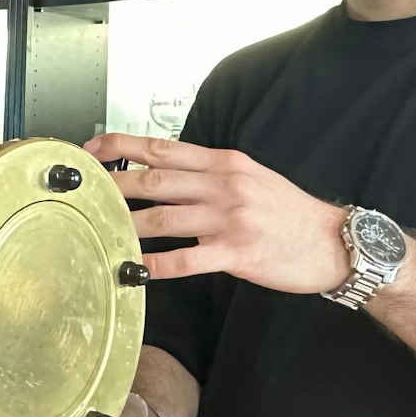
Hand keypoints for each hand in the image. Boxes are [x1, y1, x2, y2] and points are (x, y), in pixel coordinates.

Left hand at [85, 133, 349, 293]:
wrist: (333, 242)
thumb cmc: (289, 213)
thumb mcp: (251, 178)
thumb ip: (211, 174)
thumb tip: (167, 173)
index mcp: (225, 163)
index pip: (162, 148)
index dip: (121, 147)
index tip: (92, 149)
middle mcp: (224, 185)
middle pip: (155, 179)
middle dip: (113, 185)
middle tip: (82, 191)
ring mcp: (230, 219)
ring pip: (164, 218)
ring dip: (127, 226)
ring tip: (98, 230)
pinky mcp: (236, 252)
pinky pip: (186, 259)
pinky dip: (156, 265)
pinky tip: (135, 269)